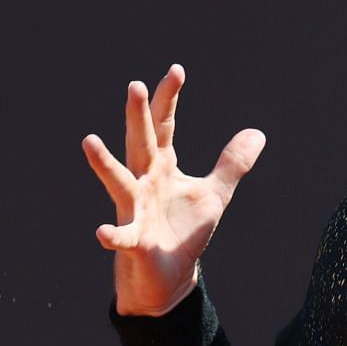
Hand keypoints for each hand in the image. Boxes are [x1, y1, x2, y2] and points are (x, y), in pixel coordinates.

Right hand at [82, 65, 265, 315]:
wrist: (168, 275)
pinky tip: (102, 232)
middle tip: (135, 86)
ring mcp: (135, 210)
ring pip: (119, 183)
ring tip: (89, 141)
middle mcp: (144, 182)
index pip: (165, 127)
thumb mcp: (214, 193)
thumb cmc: (183, 231)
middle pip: (141, 144)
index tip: (176, 70)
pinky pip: (122, 237)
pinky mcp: (134, 241)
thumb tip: (257, 132)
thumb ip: (233, 163)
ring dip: (105, 164)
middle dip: (138, 117)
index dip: (169, 100)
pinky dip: (112, 235)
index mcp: (162, 167)